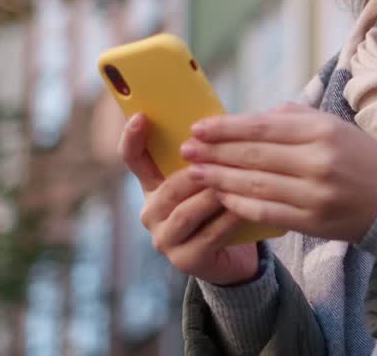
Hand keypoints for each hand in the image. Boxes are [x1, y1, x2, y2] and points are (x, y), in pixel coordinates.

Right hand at [119, 113, 259, 284]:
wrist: (234, 255)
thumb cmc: (221, 207)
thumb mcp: (209, 177)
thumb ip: (207, 154)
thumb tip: (223, 119)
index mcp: (153, 186)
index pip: (133, 159)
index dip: (132, 137)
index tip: (142, 116)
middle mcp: (151, 213)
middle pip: (168, 187)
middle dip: (196, 172)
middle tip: (220, 157)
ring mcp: (165, 239)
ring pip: (187, 212)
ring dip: (212, 195)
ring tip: (235, 181)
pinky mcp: (185, 260)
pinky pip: (209, 235)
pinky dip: (228, 219)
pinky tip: (244, 207)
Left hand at [180, 102, 376, 242]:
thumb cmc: (361, 157)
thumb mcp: (334, 126)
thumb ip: (293, 118)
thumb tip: (248, 120)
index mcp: (323, 130)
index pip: (262, 127)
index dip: (226, 128)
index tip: (198, 127)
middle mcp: (318, 161)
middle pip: (254, 155)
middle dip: (215, 152)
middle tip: (187, 149)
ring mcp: (315, 194)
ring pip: (255, 185)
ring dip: (220, 179)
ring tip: (196, 172)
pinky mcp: (313, 222)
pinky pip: (267, 212)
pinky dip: (240, 204)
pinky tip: (222, 196)